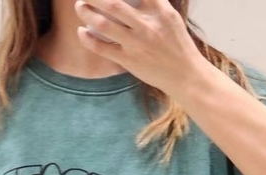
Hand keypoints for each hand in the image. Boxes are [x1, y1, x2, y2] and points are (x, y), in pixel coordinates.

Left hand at [74, 0, 202, 94]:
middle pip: (113, 4)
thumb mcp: (171, 18)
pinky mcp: (129, 60)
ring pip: (104, 24)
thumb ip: (156, 3)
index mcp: (159, 11)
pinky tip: (82, 32)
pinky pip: (102, 47)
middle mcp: (146, 25)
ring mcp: (136, 43)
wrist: (185, 76)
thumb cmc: (177, 46)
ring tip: (80, 6)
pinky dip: (88, 39)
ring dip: (87, 12)